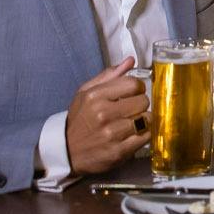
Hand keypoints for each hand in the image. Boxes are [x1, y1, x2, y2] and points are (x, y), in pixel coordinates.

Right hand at [66, 57, 149, 174]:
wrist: (66, 152)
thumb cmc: (79, 119)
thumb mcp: (86, 93)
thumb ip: (109, 75)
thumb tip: (130, 60)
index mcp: (96, 96)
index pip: (134, 84)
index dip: (137, 88)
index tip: (132, 94)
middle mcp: (103, 114)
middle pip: (143, 101)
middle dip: (140, 104)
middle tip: (131, 110)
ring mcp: (111, 134)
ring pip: (147, 119)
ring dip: (143, 120)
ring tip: (132, 122)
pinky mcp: (119, 152)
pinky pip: (146, 137)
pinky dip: (143, 135)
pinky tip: (133, 134)